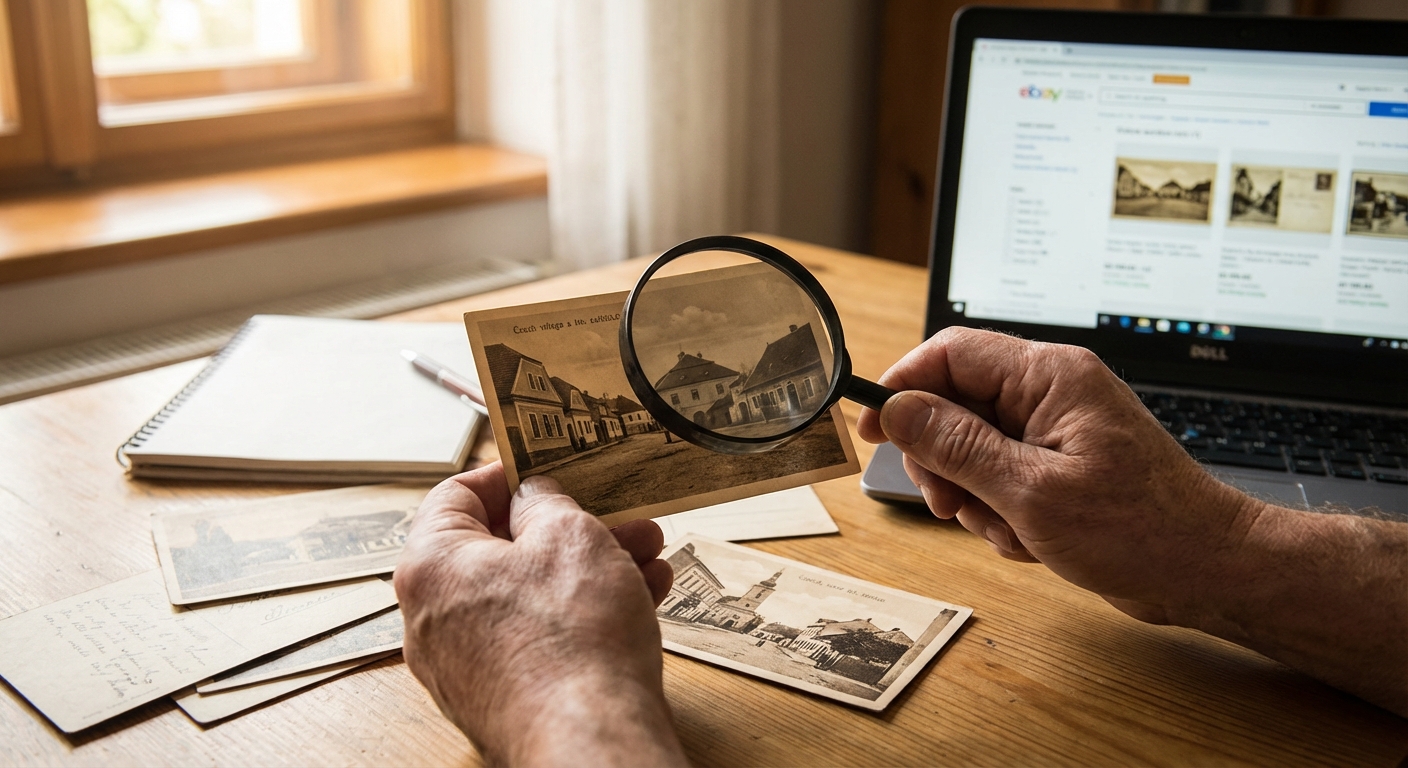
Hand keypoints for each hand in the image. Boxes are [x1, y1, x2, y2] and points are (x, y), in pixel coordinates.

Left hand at [394, 463, 686, 766]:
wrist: (591, 740)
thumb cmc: (572, 641)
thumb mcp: (570, 534)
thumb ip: (546, 501)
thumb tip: (535, 497)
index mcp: (431, 567)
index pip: (456, 495)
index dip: (508, 472)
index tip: (547, 466)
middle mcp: (435, 618)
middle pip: (501, 548)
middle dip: (571, 526)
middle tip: (616, 514)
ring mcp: (466, 664)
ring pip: (529, 594)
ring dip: (590, 567)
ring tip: (647, 555)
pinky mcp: (502, 696)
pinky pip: (539, 636)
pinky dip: (582, 613)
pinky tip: (641, 597)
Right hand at [855, 327, 1259, 624]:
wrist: (1206, 570)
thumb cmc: (1141, 529)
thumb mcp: (1030, 491)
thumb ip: (956, 446)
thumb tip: (898, 411)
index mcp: (1050, 376)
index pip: (951, 353)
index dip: (903, 386)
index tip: (872, 427)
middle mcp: (1051, 393)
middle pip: (955, 405)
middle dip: (943, 461)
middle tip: (948, 502)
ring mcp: (1056, 430)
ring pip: (972, 450)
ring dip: (975, 497)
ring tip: (1008, 528)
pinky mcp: (1059, 466)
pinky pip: (999, 479)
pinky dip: (1002, 514)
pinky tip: (1033, 539)